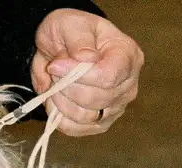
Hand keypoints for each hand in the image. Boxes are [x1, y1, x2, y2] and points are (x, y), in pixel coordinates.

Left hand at [31, 9, 143, 136]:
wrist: (64, 46)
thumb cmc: (72, 32)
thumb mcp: (72, 23)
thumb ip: (79, 39)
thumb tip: (86, 59)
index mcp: (128, 56)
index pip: (108, 77)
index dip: (79, 75)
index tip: (56, 65)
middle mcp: (128, 85)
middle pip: (96, 99)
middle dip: (67, 87)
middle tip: (53, 71)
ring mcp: (116, 107)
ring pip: (86, 117)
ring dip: (61, 102)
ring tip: (54, 83)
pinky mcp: (100, 124)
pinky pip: (76, 129)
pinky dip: (59, 117)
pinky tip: (55, 100)